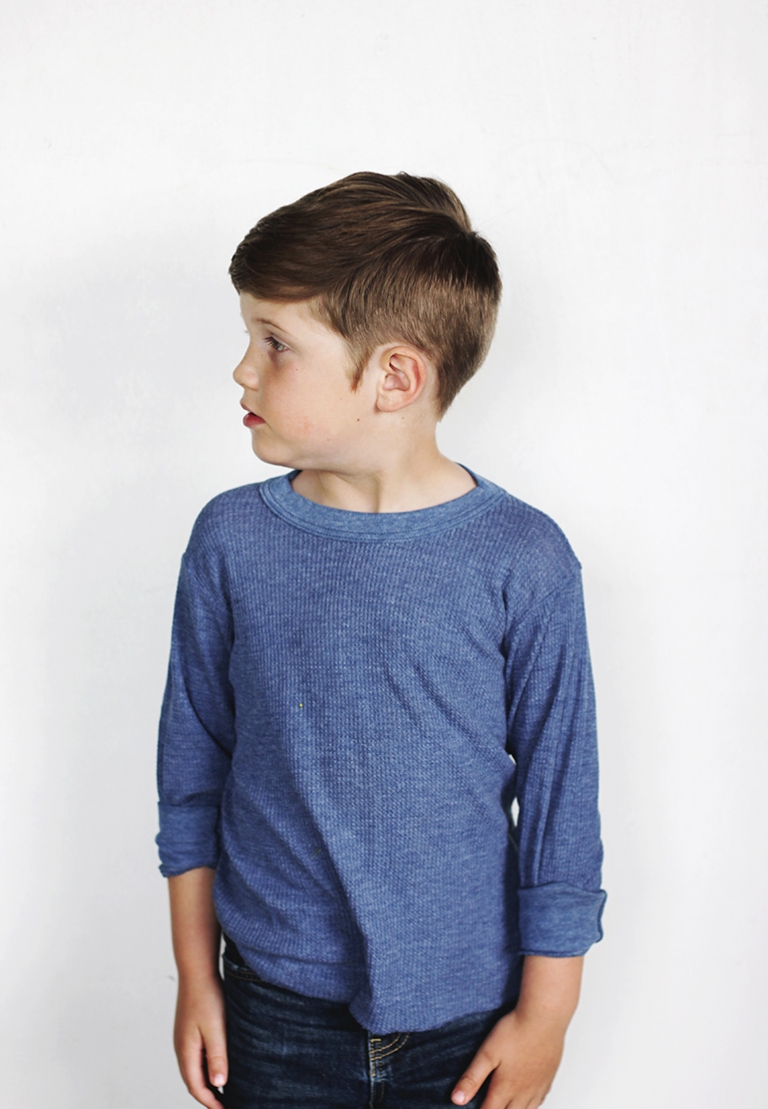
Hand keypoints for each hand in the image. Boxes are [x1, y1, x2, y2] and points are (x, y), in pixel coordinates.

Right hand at [174, 973, 227, 1108]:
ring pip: (194, 1069)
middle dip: (208, 1096)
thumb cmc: (207, 998)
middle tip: (226, 1105)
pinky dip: (206, 1067)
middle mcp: (181, 1048)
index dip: (210, 1102)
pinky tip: (219, 1065)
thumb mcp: (216, 1028)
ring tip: (224, 1091)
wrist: (197, 970)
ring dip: (206, 1082)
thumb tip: (219, 1084)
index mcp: (186, 1052)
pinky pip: (196, 1057)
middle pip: (193, 1081)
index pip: (196, 1087)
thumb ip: (217, 1056)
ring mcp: (184, 1039)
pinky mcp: (189, 1031)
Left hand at [451, 1008, 564, 1108]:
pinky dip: (532, 1105)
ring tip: (506, 1106)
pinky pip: (541, 1100)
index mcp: (506, 1088)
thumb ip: (472, 1077)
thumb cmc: (515, 1032)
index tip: (474, 1108)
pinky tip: (529, 1099)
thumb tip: (457, 1099)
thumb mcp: (487, 1053)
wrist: (544, 1018)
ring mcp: (538, 1086)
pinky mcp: (549, 1077)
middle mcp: (524, 1092)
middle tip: (490, 1105)